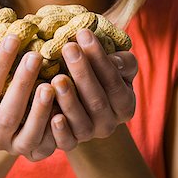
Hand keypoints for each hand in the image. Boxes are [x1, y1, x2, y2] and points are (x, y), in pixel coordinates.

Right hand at [0, 35, 56, 160]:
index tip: (13, 38)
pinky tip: (64, 108)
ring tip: (50, 84)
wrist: (6, 117)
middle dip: (22, 83)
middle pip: (8, 113)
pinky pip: (47, 145)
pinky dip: (56, 130)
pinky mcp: (37, 153)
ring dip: (40, 110)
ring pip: (29, 134)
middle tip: (35, 56)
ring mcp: (16, 148)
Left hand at [50, 29, 136, 149]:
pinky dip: (59, 131)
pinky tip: (52, 115)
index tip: (83, 33)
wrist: (81, 102)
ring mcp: (89, 135)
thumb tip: (115, 61)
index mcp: (124, 103)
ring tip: (57, 77)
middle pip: (97, 99)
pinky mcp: (70, 144)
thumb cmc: (99, 74)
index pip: (113, 79)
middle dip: (82, 71)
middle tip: (68, 47)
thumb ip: (122, 61)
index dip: (99, 57)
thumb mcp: (117, 65)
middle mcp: (109, 123)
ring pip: (81, 121)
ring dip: (69, 100)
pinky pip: (66, 142)